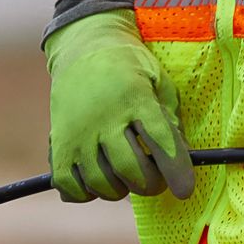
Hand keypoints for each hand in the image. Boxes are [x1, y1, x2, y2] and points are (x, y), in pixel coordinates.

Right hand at [43, 11, 194, 203]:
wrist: (83, 49)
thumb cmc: (130, 68)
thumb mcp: (158, 81)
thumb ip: (170, 118)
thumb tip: (180, 155)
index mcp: (135, 97)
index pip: (159, 140)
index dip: (175, 170)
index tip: (185, 190)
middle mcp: (104, 116)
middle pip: (129, 169)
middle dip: (149, 184)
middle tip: (155, 181)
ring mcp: (78, 132)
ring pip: (100, 183)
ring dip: (120, 189)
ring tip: (126, 176)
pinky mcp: (58, 144)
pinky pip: (70, 185)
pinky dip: (87, 193)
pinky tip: (99, 180)